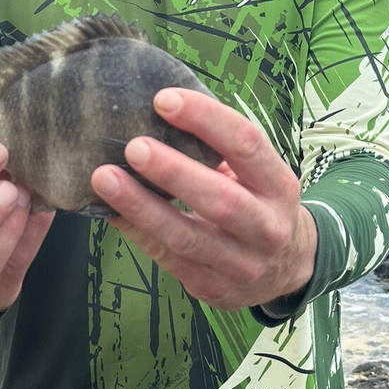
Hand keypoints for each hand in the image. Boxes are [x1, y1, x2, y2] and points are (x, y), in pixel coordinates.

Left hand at [90, 89, 316, 310]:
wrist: (283, 271)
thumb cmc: (257, 204)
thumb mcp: (256, 175)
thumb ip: (220, 149)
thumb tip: (159, 109)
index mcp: (279, 186)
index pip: (247, 145)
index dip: (206, 120)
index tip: (163, 100)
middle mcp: (268, 227)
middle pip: (221, 200)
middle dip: (174, 172)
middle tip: (133, 147)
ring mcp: (242, 264)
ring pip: (188, 238)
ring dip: (143, 207)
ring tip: (105, 179)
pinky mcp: (213, 288)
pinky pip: (168, 259)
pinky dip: (136, 232)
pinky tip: (110, 211)